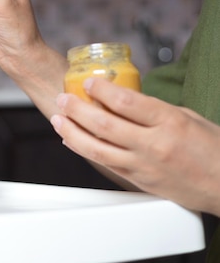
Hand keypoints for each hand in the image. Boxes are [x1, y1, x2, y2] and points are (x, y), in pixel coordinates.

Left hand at [50, 77, 219, 215]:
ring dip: (72, 132)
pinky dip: (83, 150)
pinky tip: (71, 141)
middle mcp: (154, 144)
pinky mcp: (138, 180)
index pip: (127, 102)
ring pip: (97, 148)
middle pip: (104, 124)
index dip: (102, 90)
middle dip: (77, 109)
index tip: (88, 82)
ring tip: (58, 119)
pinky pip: (104, 163)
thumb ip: (155, 109)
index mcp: (170, 122)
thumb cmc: (213, 149)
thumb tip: (124, 99)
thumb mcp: (188, 118)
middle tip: (63, 98)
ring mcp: (144, 165)